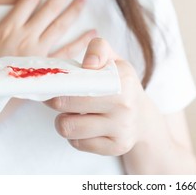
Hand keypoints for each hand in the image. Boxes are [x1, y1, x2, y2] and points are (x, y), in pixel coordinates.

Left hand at [45, 38, 157, 155]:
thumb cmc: (121, 85)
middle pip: (67, 107)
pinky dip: (75, 136)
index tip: (53, 85)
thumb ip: (99, 49)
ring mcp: (122, 129)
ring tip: (71, 114)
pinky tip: (84, 127)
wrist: (142, 117)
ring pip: (69, 129)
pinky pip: (78, 144)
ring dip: (64, 121)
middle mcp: (124, 106)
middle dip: (56, 103)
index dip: (59, 85)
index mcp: (122, 81)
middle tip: (57, 99)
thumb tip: (88, 64)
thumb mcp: (114, 60)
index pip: (78, 84)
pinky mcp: (116, 147)